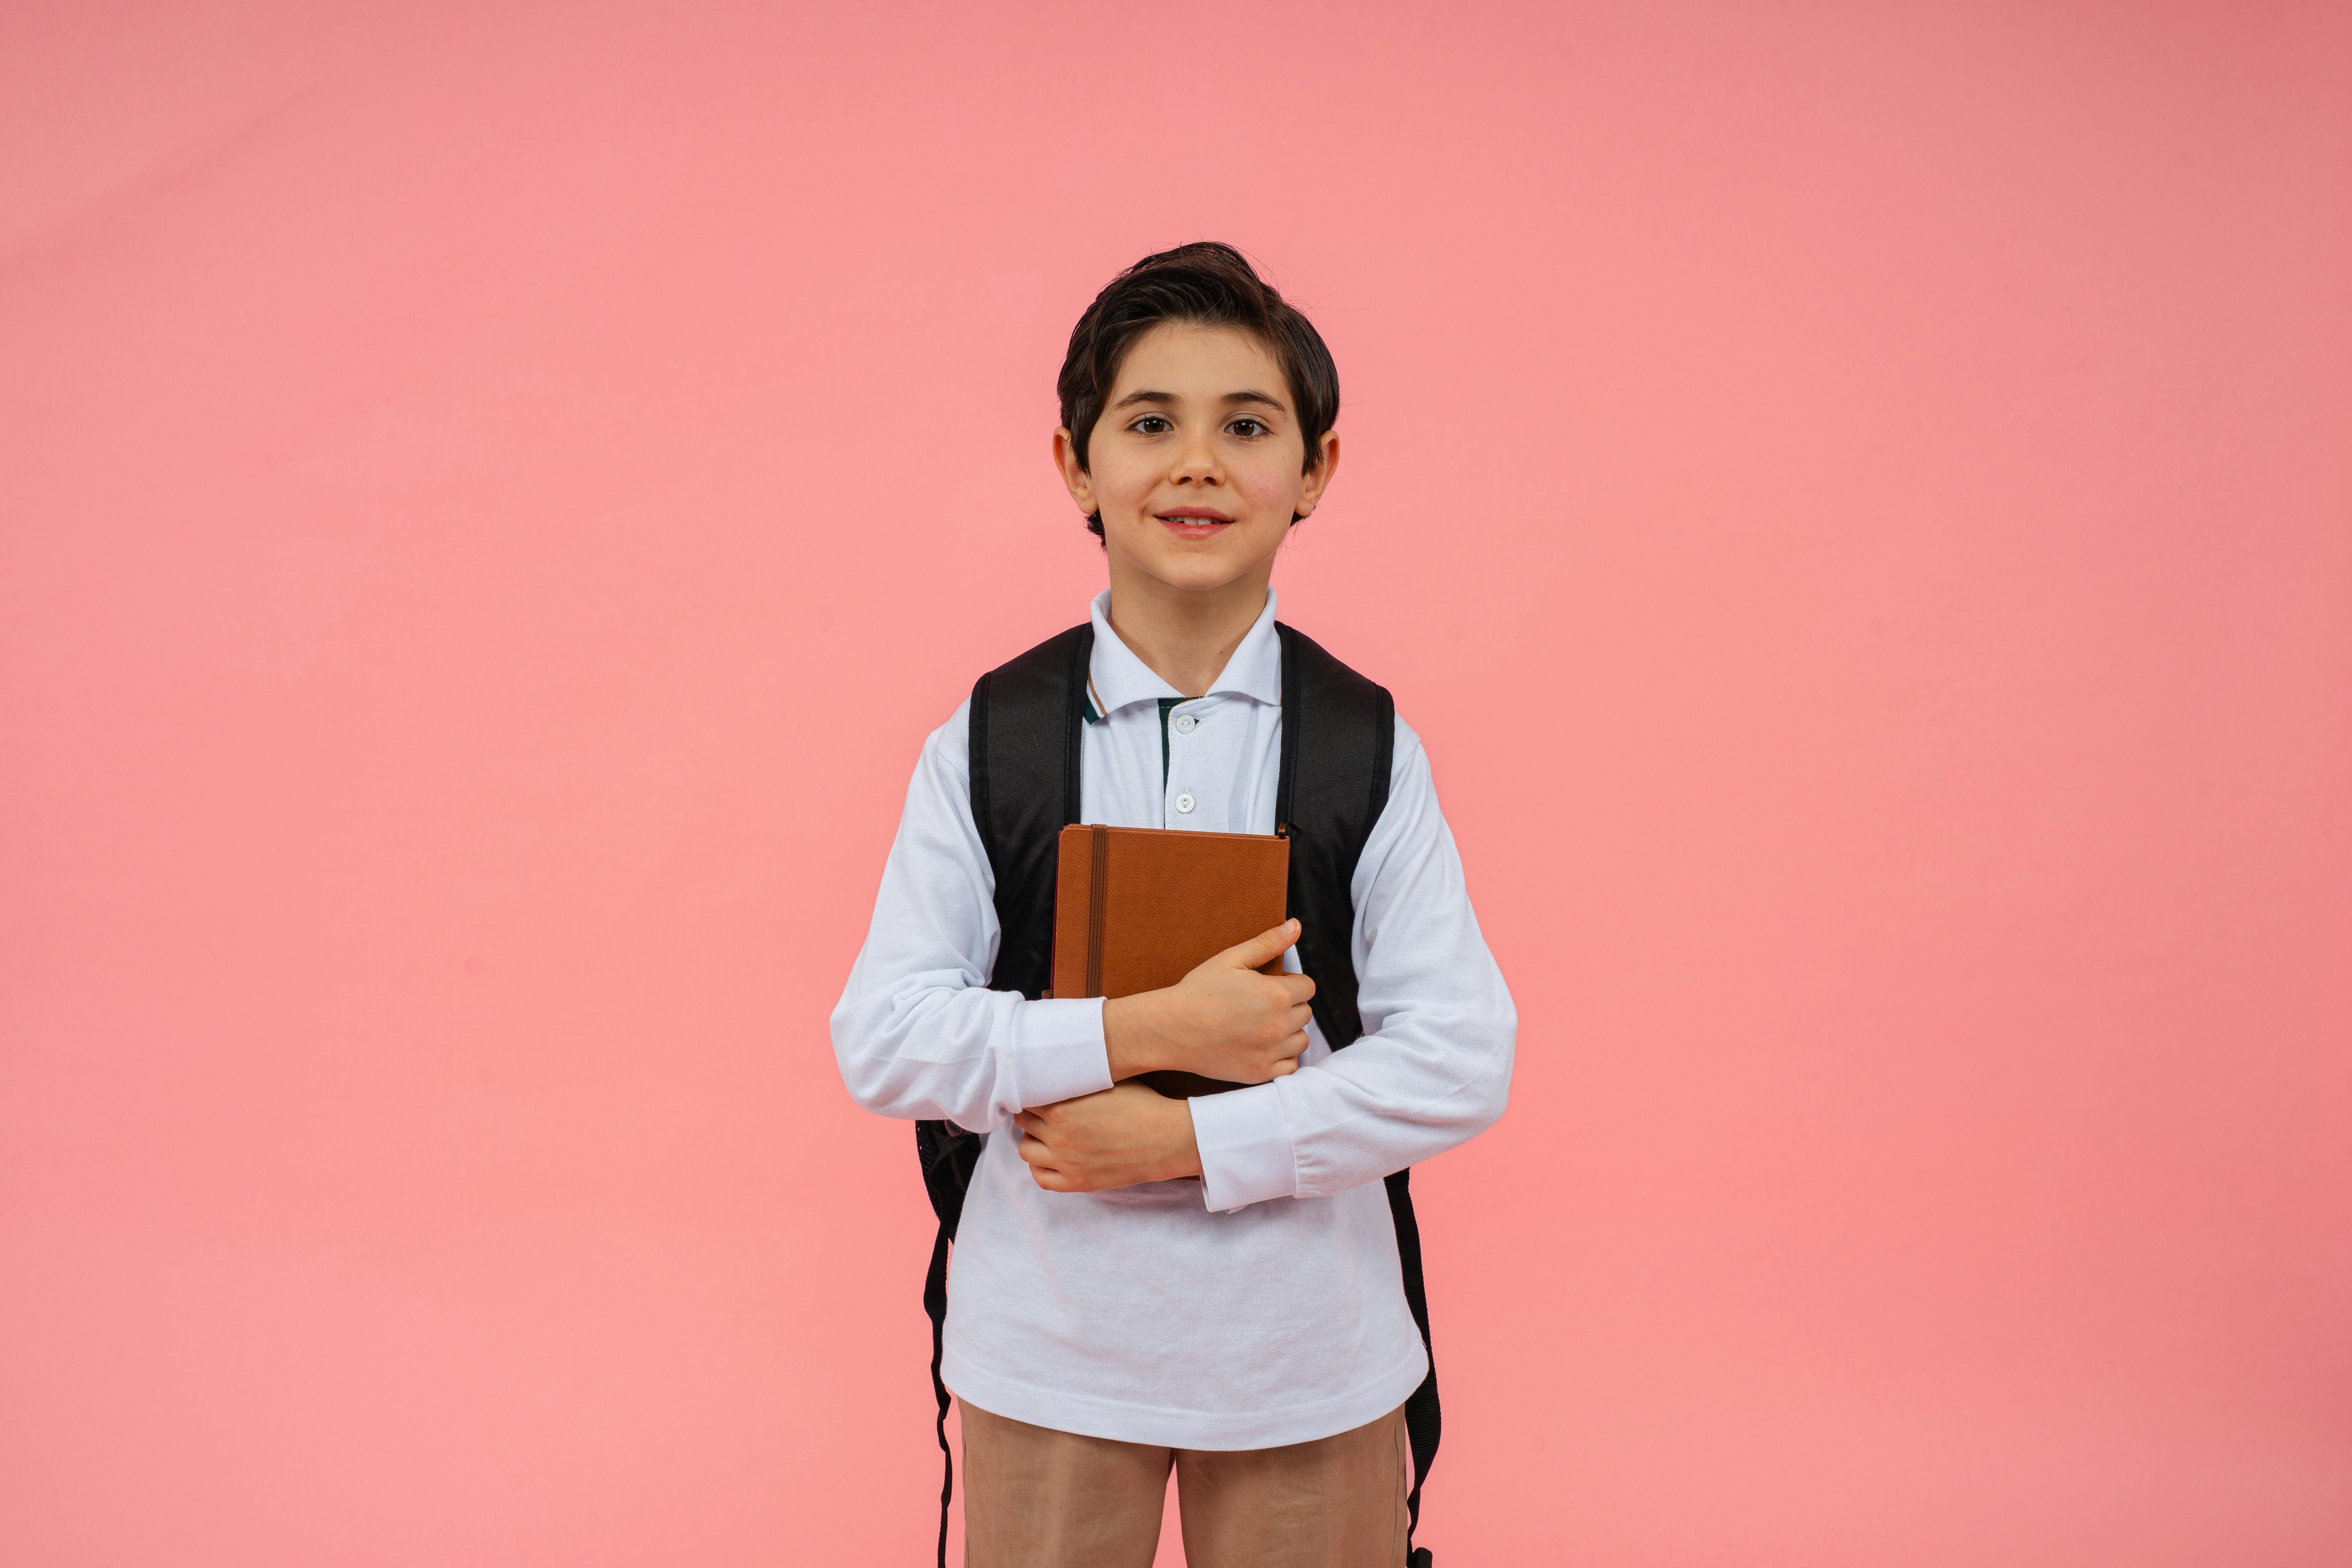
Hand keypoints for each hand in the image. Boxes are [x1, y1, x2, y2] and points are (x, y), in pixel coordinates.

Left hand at [1014, 1082, 1201, 1191]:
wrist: (1167, 1138)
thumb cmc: (1141, 1103)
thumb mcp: (1105, 1081)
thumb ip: (1073, 1079)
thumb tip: (1051, 1071)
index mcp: (1062, 1109)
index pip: (1026, 1098)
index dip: (1032, 1091)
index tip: (1040, 1089)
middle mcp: (1059, 1137)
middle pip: (1023, 1122)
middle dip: (1033, 1113)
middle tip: (1046, 1109)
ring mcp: (1067, 1163)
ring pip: (1026, 1150)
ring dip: (1033, 1139)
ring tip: (1049, 1133)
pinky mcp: (1078, 1182)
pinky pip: (1041, 1179)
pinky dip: (1041, 1166)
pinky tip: (1053, 1156)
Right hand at [1103, 919, 1317, 1084]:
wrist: (1170, 1029)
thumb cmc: (1198, 991)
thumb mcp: (1231, 959)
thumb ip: (1268, 943)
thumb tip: (1295, 926)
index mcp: (1277, 994)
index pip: (1308, 987)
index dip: (1290, 984)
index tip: (1269, 986)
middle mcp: (1279, 1025)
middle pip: (1305, 1013)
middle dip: (1289, 1006)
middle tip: (1259, 1005)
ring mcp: (1271, 1052)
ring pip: (1301, 1040)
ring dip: (1288, 1032)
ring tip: (1261, 1025)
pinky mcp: (1261, 1073)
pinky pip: (1290, 1066)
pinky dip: (1281, 1057)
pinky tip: (1261, 1046)